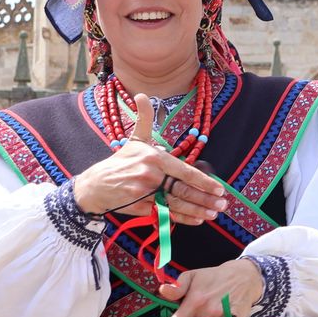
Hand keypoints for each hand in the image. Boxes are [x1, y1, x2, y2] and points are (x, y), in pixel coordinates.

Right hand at [72, 94, 229, 223]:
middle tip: (223, 204)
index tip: (219, 188)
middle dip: (205, 198)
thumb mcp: (134, 139)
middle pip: (183, 189)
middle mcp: (150, 175)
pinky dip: (182, 218)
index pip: (184, 171)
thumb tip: (143, 95)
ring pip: (176, 203)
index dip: (203, 181)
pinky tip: (197, 220)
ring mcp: (144, 192)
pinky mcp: (139, 207)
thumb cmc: (120, 162)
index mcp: (154, 158)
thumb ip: (144, 119)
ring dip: (198, 210)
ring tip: (213, 214)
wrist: (94, 186)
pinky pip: (165, 213)